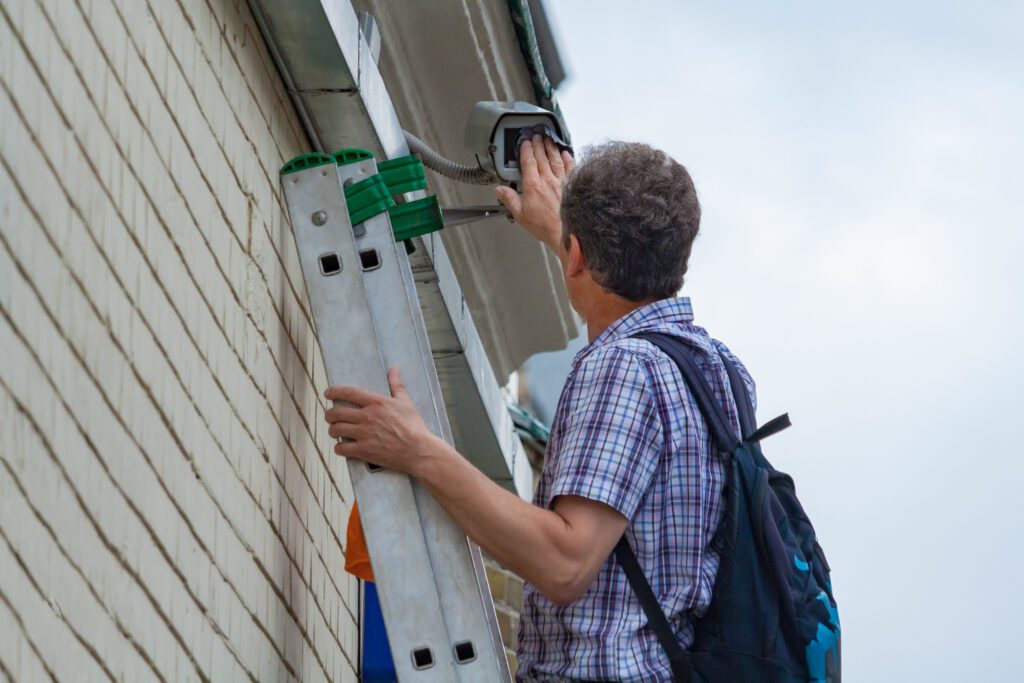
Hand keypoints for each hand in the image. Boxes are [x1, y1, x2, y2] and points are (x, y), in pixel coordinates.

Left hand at [323, 368, 440, 475]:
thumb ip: (397, 385)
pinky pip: (341, 448)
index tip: (327, 393)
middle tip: (331, 417)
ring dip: (333, 430)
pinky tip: (342, 447)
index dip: (334, 392)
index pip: (349, 393)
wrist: (418, 450)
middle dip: (330, 415)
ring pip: (336, 430)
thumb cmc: (414, 426)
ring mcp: (364, 434)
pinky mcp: (364, 451)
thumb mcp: (406, 402)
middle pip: (336, 413)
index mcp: (377, 403)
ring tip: (335, 431)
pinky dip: (339, 448)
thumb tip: (394, 369)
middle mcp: (367, 417)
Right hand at [495, 135, 574, 251]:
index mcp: (533, 185)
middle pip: (542, 156)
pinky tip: (566, 153)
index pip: (528, 161)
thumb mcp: (520, 215)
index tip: (525, 142)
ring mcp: (561, 181)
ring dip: (551, 147)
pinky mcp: (572, 185)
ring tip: (548, 139)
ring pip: (555, 159)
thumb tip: (500, 190)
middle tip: (536, 135)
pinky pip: (570, 167)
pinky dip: (568, 158)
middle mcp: (548, 179)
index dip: (526, 150)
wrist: (565, 232)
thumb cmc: (545, 226)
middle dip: (538, 144)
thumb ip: (510, 199)